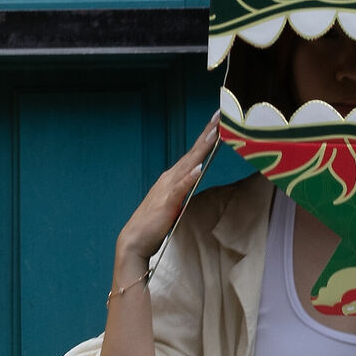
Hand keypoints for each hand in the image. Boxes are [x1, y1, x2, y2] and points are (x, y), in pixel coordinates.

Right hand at [113, 119, 218, 283]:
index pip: (194, 153)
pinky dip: (189, 177)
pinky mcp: (167, 202)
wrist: (135, 240)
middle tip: (221, 115)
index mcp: (173, 177)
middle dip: (207, 133)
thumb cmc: (155, 222)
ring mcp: (167, 188)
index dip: (207, 137)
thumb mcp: (175, 202)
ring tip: (214, 133)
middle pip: (194, 152)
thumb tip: (196, 180)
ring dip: (201, 148)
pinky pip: (180, 188)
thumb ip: (185, 189)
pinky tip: (199, 168)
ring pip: (189, 164)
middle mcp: (170, 177)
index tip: (219, 120)